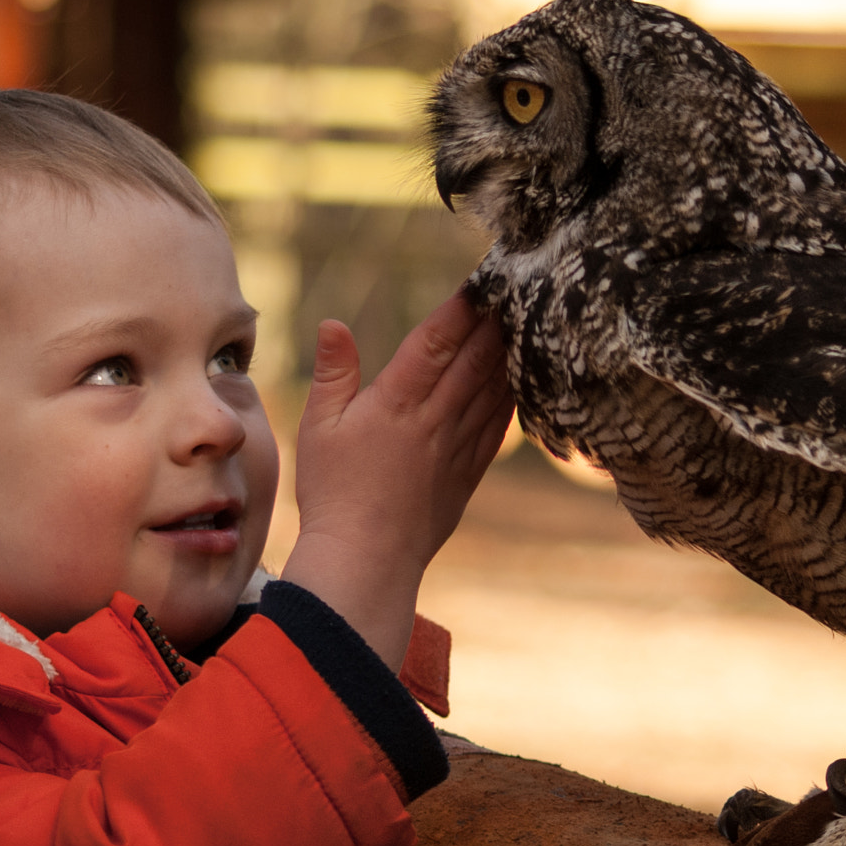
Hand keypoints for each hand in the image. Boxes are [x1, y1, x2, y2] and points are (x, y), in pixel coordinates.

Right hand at [282, 292, 512, 668]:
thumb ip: (334, 373)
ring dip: (509, 357)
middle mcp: (433, 421)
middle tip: (517, 293)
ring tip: (528, 326)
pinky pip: (497, 430)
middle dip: (494, 324)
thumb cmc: (333, 493)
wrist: (365, 560)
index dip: (459, 311)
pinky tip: (522, 385)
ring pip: (491, 392)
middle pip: (473, 362)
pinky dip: (512, 402)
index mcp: (395, 404)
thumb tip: (333, 323)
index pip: (434, 344)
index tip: (480, 285)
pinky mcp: (466, 476)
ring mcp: (455, 449)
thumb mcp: (317, 427)